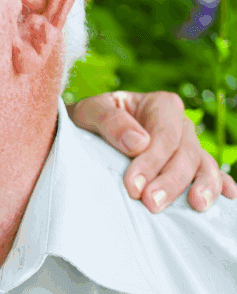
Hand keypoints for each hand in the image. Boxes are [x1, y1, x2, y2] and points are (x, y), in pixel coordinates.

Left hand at [69, 90, 236, 212]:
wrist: (88, 131)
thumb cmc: (90, 119)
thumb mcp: (89, 111)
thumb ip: (109, 121)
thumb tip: (139, 142)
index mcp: (161, 105)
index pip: (164, 135)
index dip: (152, 161)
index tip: (133, 185)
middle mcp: (181, 124)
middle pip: (185, 154)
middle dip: (171, 181)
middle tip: (151, 203)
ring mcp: (189, 145)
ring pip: (204, 165)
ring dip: (202, 187)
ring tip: (197, 206)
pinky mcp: (191, 165)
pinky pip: (212, 173)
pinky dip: (220, 184)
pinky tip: (227, 197)